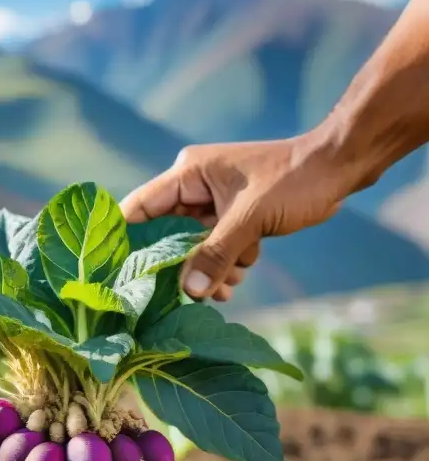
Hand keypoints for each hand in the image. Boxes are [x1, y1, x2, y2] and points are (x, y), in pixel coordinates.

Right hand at [119, 134, 349, 301]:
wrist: (340, 166)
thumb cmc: (293, 181)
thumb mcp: (250, 220)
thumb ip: (215, 255)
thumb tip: (188, 293)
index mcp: (188, 173)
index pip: (140, 207)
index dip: (127, 239)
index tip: (120, 273)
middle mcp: (195, 185)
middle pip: (166, 232)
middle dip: (179, 264)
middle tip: (184, 294)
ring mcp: (214, 200)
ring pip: (195, 243)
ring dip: (209, 267)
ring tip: (225, 288)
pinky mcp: (233, 213)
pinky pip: (217, 244)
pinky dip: (227, 261)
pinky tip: (240, 275)